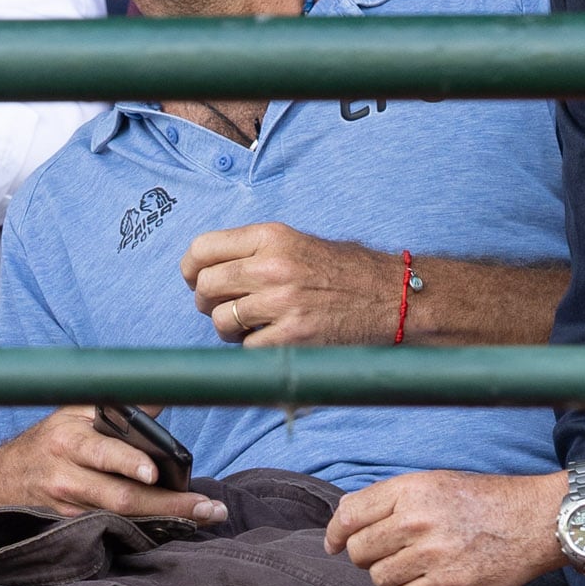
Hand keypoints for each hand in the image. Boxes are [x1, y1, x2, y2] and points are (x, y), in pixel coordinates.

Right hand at [0, 405, 226, 523]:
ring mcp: (71, 510)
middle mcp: (68, 478)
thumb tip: (160, 393)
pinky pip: (116, 532)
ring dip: (167, 522)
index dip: (128, 463)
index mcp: (69, 441)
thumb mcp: (73, 413)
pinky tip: (176, 530)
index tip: (154, 471)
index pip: (102, 453)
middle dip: (169, 504)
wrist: (4, 482)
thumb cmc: (47, 442)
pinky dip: (148, 532)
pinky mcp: (74, 530)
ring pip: (124, 520)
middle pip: (122, 498)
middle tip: (208, 508)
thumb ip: (116, 407)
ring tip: (205, 518)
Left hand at [182, 223, 401, 345]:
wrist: (393, 298)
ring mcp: (282, 304)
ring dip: (230, 327)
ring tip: (252, 325)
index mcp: (271, 237)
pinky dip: (255, 348)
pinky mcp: (291, 338)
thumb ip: (253, 250)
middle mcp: (272, 266)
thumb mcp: (297, 243)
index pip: (203, 248)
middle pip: (205, 286)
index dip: (190, 268)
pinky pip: (247, 348)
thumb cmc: (344, 271)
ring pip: (222, 320)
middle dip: (207, 301)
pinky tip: (276, 339)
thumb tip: (203, 269)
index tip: (194, 279)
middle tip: (221, 307)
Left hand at [324, 469, 566, 585]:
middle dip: (366, 557)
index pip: (349, 514)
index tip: (334, 544)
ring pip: (380, 578)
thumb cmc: (483, 500)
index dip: (335, 533)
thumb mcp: (433, 483)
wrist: (534, 520)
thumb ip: (391, 499)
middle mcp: (417, 519)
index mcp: (410, 489)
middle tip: (388, 554)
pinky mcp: (451, 584)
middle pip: (359, 551)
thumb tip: (345, 521)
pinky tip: (428, 582)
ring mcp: (434, 553)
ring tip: (414, 566)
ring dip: (391, 577)